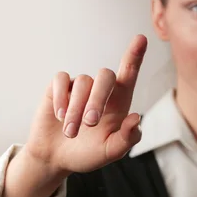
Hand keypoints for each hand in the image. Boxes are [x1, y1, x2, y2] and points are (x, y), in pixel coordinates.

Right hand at [25, 34, 146, 174]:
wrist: (55, 158)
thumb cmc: (86, 153)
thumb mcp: (109, 152)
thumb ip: (126, 139)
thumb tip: (137, 118)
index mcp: (118, 102)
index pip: (129, 74)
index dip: (135, 56)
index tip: (141, 38)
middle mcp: (100, 90)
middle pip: (105, 76)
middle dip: (98, 99)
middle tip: (90, 123)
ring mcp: (78, 87)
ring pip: (82, 83)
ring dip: (75, 110)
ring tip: (70, 132)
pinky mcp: (58, 88)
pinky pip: (61, 80)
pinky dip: (61, 99)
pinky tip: (60, 116)